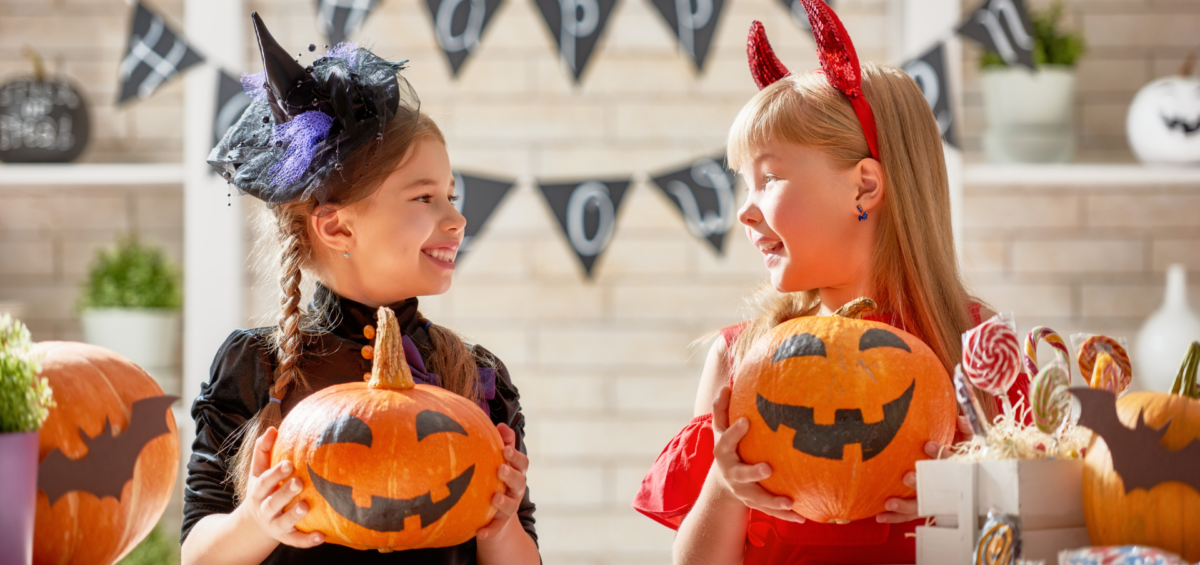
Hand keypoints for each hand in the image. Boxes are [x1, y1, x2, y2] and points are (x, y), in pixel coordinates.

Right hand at [239, 427, 323, 547]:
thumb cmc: (263, 489)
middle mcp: (265, 509)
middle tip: (299, 482)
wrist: (254, 524)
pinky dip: (308, 540)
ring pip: (284, 522)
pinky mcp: (286, 538)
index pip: (265, 481)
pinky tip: (322, 536)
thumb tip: (272, 428)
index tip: (289, 463)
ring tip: (306, 506)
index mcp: (259, 491)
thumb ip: (263, 450)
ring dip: (294, 515)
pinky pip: (297, 541)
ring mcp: (275, 525)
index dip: (276, 473)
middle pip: (273, 502)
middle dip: (285, 493)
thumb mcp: (258, 471)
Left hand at [477, 423, 528, 540]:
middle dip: (511, 475)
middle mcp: (516, 490)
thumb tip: (501, 425)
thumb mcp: (501, 460)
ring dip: (503, 502)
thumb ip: (503, 443)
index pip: (522, 463)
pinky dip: (490, 530)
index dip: (515, 456)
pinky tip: (480, 533)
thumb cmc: (496, 477)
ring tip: (494, 498)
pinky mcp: (499, 523)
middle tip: (500, 469)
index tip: (504, 449)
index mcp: (517, 472)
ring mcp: (509, 507)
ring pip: (511, 505)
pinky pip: (496, 528)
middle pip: (519, 482)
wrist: (496, 513)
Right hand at [711, 386, 804, 522]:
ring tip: (789, 501)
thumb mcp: (720, 428)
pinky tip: (802, 516)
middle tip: (767, 468)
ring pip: (756, 497)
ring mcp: (741, 490)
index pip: (726, 438)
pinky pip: (769, 510)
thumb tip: (727, 383)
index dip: (735, 431)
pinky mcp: (753, 503)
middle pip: (741, 473)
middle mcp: (731, 472)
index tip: (746, 420)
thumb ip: (722, 408)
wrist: (721, 485)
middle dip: (753, 471)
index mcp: (723, 451)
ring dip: (772, 500)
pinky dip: (785, 514)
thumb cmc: (728, 447)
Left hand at [876, 417, 969, 523]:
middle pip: (936, 489)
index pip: (953, 463)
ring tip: (889, 503)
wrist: (959, 479)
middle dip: (921, 483)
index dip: (941, 455)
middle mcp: (947, 488)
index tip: (927, 445)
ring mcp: (935, 501)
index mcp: (958, 469)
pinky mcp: (924, 509)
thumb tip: (962, 418)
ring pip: (922, 506)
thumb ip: (964, 429)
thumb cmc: (957, 455)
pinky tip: (881, 516)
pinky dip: (895, 517)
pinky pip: (910, 516)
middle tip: (906, 477)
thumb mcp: (965, 441)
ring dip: (906, 506)